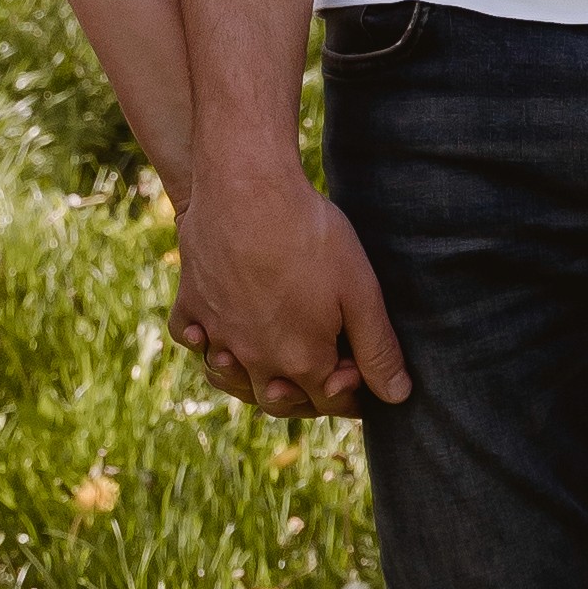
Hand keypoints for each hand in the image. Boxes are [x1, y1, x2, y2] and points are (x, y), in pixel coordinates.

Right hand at [174, 158, 409, 416]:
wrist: (246, 187)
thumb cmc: (310, 236)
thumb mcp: (360, 292)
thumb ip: (378, 350)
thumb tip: (397, 396)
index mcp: (301, 362)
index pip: (329, 400)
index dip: (350, 390)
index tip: (358, 365)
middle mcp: (254, 359)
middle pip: (278, 398)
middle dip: (304, 391)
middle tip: (322, 361)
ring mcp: (217, 332)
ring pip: (229, 376)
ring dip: (252, 376)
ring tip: (272, 358)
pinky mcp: (190, 302)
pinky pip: (190, 337)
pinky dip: (202, 341)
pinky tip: (217, 330)